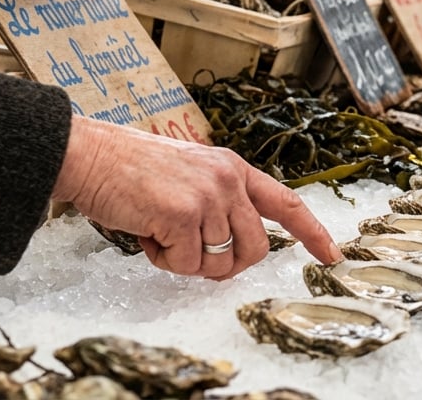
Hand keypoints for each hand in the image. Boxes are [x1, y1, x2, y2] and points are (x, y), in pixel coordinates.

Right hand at [52, 116, 341, 279]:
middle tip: (191, 253)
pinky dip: (162, 259)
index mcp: (234, 169)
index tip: (331, 255)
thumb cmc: (131, 171)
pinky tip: (146, 232)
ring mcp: (209, 197)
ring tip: (160, 231)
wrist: (90, 156)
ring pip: (218, 263)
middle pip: (255, 249)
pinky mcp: (184, 215)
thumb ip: (219, 204)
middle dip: (227, 265)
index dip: (311, 232)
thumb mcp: (190, 175)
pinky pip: (185, 265)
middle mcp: (228, 180)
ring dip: (185, 261)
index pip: (286, 202)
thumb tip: (230, 253)